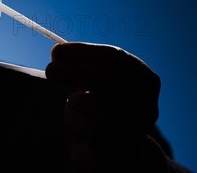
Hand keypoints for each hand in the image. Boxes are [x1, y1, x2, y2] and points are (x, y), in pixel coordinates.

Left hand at [45, 42, 160, 171]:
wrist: (112, 146)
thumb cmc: (101, 104)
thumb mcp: (90, 82)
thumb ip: (77, 66)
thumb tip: (58, 54)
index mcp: (144, 77)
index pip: (114, 56)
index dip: (84, 51)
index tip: (58, 50)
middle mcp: (146, 99)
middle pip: (106, 79)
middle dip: (72, 72)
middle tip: (50, 69)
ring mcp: (138, 124)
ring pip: (97, 106)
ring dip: (76, 101)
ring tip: (72, 102)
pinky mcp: (123, 144)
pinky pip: (91, 129)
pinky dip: (77, 123)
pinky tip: (79, 123)